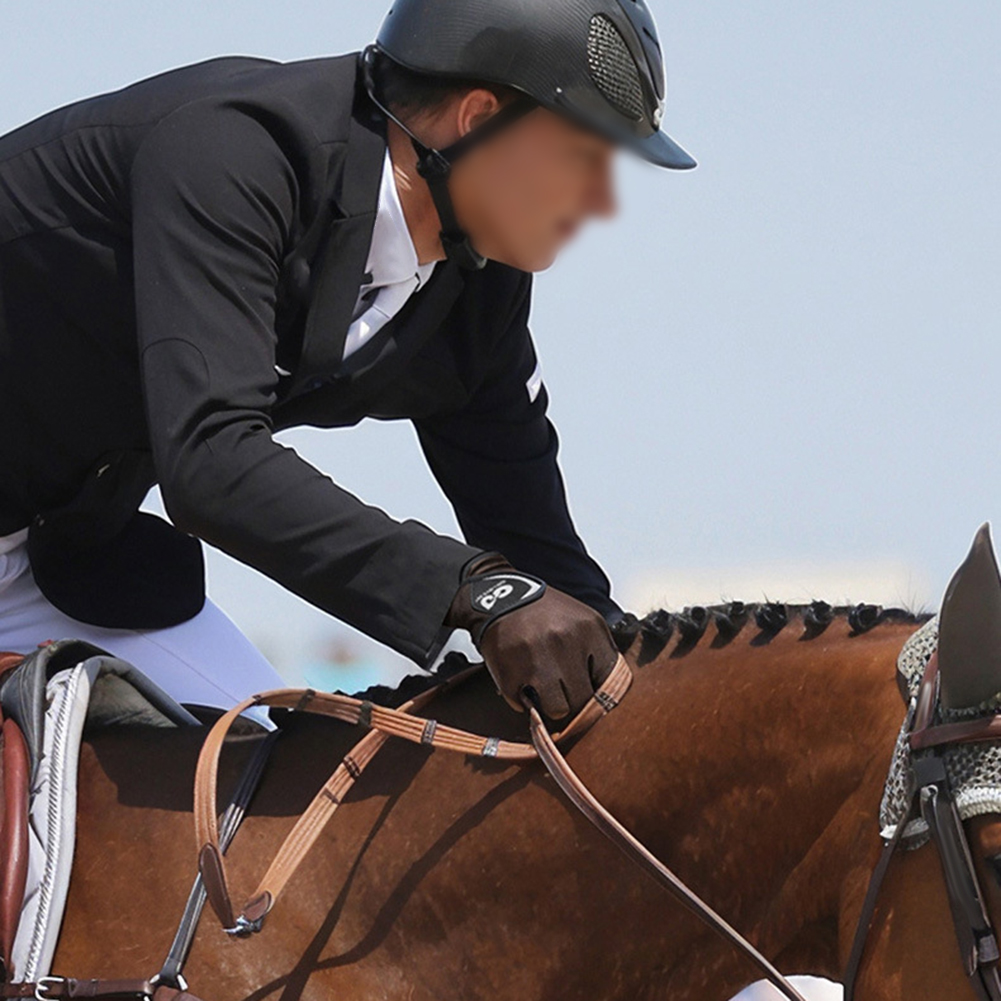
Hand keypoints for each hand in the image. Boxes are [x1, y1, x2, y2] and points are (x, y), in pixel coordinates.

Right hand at [445, 554, 617, 718]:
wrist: (499, 596)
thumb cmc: (543, 612)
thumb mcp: (581, 620)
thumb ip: (599, 651)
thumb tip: (609, 690)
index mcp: (588, 629)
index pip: (609, 680)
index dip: (600, 690)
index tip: (590, 691)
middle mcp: (564, 644)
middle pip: (584, 699)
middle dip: (574, 698)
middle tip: (564, 690)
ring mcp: (537, 661)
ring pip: (558, 709)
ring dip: (551, 704)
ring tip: (544, 689)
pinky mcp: (510, 674)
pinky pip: (524, 706)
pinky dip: (522, 698)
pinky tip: (522, 680)